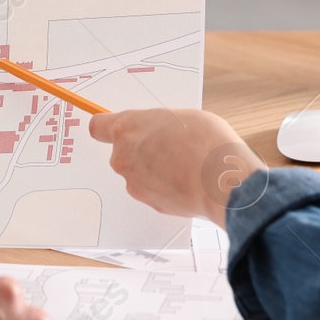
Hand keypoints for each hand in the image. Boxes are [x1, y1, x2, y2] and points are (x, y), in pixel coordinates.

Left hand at [90, 108, 263, 226]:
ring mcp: (134, 183)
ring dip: (154, 169)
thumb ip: (156, 125)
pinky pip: (153, 190)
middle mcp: (123, 157)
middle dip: (140, 149)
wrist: (221, 180)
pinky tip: (186, 180)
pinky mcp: (149, 202)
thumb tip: (157, 132)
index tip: (113, 128)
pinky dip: (165, 186)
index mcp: (127, 128)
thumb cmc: (205, 142)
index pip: (98, 127)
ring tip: (183, 164)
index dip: (106, 127)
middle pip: (122, 152)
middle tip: (168, 145)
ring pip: (138, 173)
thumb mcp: (179, 116)